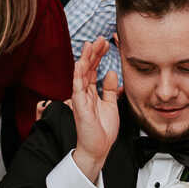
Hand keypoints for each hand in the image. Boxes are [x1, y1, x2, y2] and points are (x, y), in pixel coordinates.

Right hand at [68, 38, 121, 179]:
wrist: (98, 148)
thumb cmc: (102, 130)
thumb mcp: (111, 105)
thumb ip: (110, 89)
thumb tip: (111, 72)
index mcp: (91, 92)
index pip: (93, 69)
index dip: (99, 56)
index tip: (106, 44)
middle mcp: (84, 93)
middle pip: (87, 68)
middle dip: (93, 53)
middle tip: (100, 39)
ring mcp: (80, 99)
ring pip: (81, 74)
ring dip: (85, 59)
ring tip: (89, 44)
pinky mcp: (79, 106)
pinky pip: (77, 88)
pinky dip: (78, 75)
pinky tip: (80, 63)